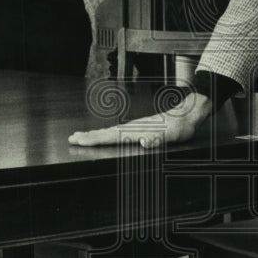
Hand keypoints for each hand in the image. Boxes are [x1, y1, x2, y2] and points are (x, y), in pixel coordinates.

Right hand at [67, 93, 211, 148]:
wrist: (186, 115)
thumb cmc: (179, 128)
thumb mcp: (171, 136)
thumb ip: (158, 140)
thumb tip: (145, 142)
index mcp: (136, 131)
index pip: (111, 137)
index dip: (94, 140)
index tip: (79, 141)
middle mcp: (132, 128)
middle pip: (105, 133)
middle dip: (88, 136)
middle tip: (71, 138)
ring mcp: (133, 127)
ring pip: (109, 131)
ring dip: (93, 134)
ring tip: (80, 136)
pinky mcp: (137, 128)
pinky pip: (116, 132)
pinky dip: (105, 134)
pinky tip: (102, 136)